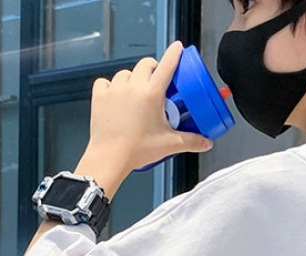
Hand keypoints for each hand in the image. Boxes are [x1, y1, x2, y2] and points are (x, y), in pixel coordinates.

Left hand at [85, 40, 212, 173]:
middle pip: (145, 64)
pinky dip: (111, 86)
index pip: (167, 66)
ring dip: (132, 78)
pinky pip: (105, 82)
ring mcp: (114, 90)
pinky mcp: (100, 97)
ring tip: (136, 93)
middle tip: (156, 80)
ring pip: (125, 73)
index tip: (177, 47)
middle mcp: (133, 87)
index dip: (174, 54)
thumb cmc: (137, 150)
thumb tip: (206, 142)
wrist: (111, 157)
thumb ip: (191, 141)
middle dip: (152, 68)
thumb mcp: (169, 144)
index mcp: (151, 94)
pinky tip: (115, 96)